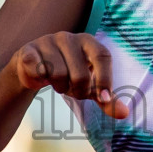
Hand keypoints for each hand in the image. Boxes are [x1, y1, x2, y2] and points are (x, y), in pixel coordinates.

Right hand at [10, 32, 129, 118]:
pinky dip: (39, 81)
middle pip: (80, 73)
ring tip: (58, 83)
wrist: (34, 69)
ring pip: (57, 74)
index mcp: (88, 41)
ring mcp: (47, 41)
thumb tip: (124, 114)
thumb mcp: (89, 86)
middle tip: (73, 91)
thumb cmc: (68, 74)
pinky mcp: (29, 50)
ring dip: (59, 87)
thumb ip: (106, 98)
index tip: (104, 99)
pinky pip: (37, 70)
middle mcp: (68, 37)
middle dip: (79, 90)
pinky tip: (40, 78)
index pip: (102, 55)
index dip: (105, 79)